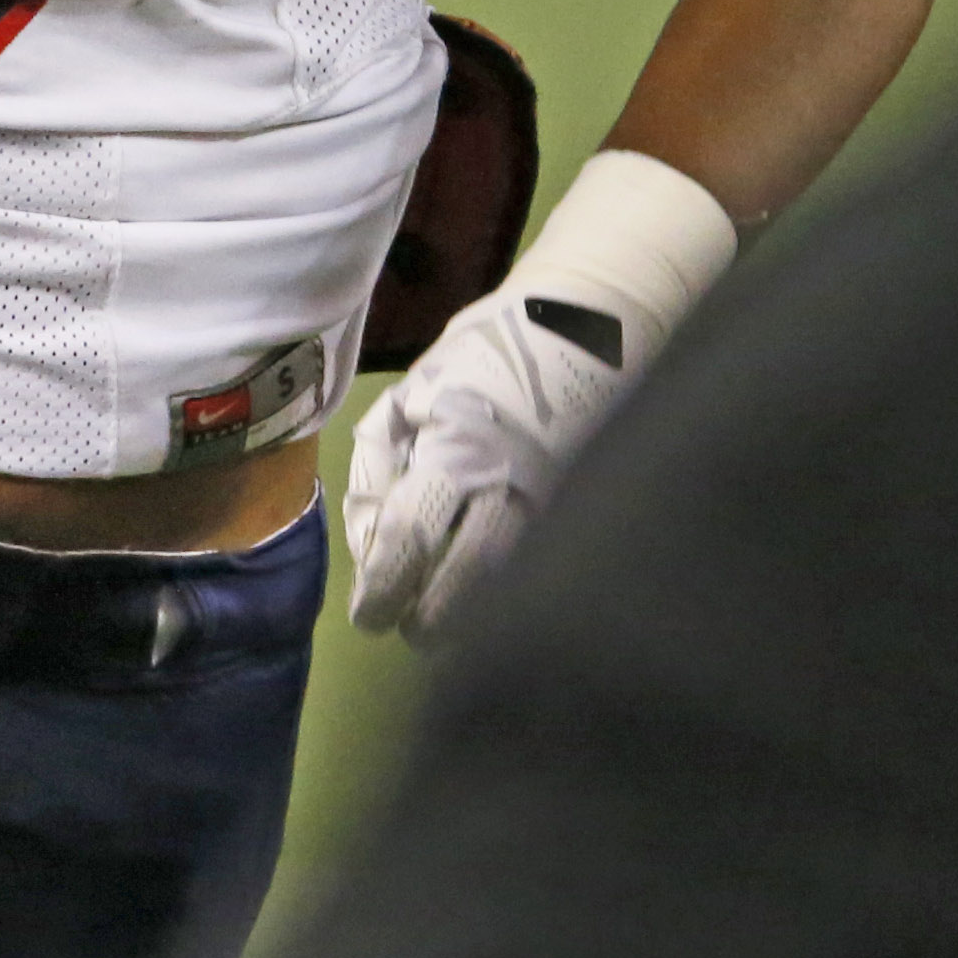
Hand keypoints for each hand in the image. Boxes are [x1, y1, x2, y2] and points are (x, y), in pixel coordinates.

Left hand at [343, 152, 736, 642]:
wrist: (588, 325)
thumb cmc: (482, 357)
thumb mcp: (410, 395)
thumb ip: (378, 468)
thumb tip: (369, 545)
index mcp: (457, 443)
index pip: (410, 536)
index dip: (384, 589)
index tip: (369, 618)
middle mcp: (512, 479)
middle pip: (466, 578)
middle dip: (430, 619)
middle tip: (409, 632)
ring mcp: (557, 497)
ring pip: (510, 582)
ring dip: (472, 617)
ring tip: (443, 626)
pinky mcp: (585, 504)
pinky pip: (540, 562)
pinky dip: (509, 589)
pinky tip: (490, 599)